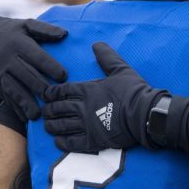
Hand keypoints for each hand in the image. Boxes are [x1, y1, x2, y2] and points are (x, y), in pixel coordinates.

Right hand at [0, 17, 68, 120]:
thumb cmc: (14, 32)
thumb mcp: (27, 25)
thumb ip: (45, 30)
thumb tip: (64, 35)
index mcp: (18, 43)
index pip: (36, 56)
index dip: (50, 66)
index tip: (64, 76)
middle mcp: (6, 58)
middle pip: (25, 75)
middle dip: (40, 87)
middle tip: (54, 98)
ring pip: (13, 89)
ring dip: (25, 103)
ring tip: (37, 115)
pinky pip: (5, 96)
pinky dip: (15, 108)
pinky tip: (25, 117)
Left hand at [42, 42, 168, 151]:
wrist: (144, 114)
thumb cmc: (134, 91)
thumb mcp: (121, 70)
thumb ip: (107, 58)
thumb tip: (97, 44)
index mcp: (88, 90)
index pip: (63, 91)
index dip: (52, 93)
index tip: (46, 95)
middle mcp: (83, 107)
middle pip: (58, 108)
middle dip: (49, 110)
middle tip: (44, 112)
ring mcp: (86, 125)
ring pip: (62, 126)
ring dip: (52, 126)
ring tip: (48, 126)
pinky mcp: (92, 141)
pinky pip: (71, 143)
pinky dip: (62, 143)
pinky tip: (58, 142)